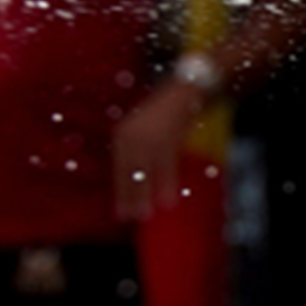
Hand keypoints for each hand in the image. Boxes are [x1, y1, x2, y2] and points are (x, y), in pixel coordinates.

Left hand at [112, 80, 207, 221]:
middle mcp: (131, 134)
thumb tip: (139, 181)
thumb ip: (140, 151)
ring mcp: (149, 134)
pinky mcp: (167, 136)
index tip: (121, 212)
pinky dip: (166, 184)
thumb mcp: (148, 129)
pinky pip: (166, 165)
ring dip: (145, 195)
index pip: (119, 169)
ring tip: (145, 215)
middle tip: (131, 218)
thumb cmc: (168, 111)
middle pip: (129, 173)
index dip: (121, 192)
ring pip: (144, 171)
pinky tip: (167, 200)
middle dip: (130, 197)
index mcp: (123, 133)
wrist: (186, 87)